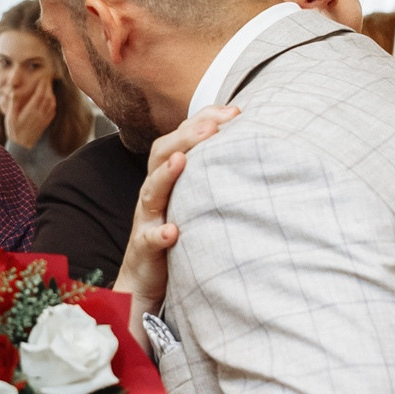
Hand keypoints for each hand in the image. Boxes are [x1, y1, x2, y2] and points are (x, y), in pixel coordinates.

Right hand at [4, 81, 57, 148]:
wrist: (22, 146)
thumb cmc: (14, 131)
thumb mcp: (10, 116)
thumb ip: (13, 103)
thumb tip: (13, 91)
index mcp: (32, 110)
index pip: (40, 93)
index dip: (43, 83)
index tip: (43, 75)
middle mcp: (40, 113)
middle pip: (48, 95)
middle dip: (48, 85)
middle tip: (46, 76)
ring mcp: (44, 118)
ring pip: (51, 102)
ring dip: (51, 92)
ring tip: (47, 85)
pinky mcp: (46, 122)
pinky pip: (52, 109)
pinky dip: (52, 101)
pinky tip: (49, 98)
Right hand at [114, 106, 237, 345]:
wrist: (144, 282)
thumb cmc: (174, 236)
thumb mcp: (192, 201)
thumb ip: (211, 177)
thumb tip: (250, 149)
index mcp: (167, 179)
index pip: (178, 139)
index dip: (201, 120)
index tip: (233, 111)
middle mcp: (154, 194)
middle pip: (161, 155)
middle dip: (185, 137)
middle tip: (211, 125)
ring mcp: (147, 221)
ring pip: (150, 191)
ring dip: (166, 175)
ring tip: (181, 160)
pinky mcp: (144, 250)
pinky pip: (149, 240)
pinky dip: (159, 234)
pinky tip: (173, 231)